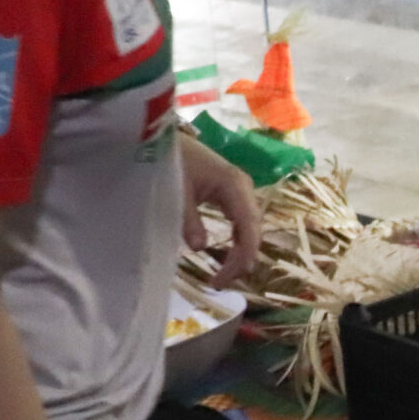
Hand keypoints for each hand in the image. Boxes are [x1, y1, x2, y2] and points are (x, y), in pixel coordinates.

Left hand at [179, 136, 259, 286]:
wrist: (165, 136)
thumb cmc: (172, 160)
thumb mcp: (177, 190)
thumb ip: (188, 219)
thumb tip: (199, 248)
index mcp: (235, 186)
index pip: (249, 229)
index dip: (241, 258)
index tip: (223, 279)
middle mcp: (245, 189)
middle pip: (253, 232)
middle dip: (241, 260)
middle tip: (219, 283)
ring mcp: (240, 192)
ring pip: (249, 229)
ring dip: (240, 253)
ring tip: (223, 275)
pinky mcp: (232, 195)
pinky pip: (240, 223)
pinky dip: (235, 242)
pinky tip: (226, 258)